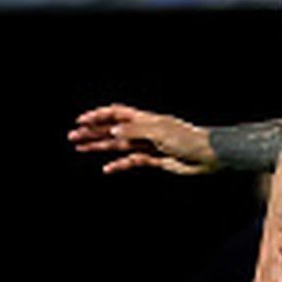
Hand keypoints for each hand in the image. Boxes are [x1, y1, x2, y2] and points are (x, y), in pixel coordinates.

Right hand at [71, 103, 213, 173]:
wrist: (209, 155)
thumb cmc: (187, 138)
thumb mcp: (158, 131)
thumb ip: (134, 131)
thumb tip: (112, 132)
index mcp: (145, 118)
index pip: (116, 113)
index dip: (98, 116)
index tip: (80, 121)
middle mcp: (145, 130)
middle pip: (113, 129)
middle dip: (93, 132)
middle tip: (73, 137)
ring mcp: (149, 145)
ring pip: (119, 145)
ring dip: (100, 146)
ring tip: (81, 148)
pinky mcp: (155, 159)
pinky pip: (133, 161)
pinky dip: (120, 164)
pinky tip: (108, 169)